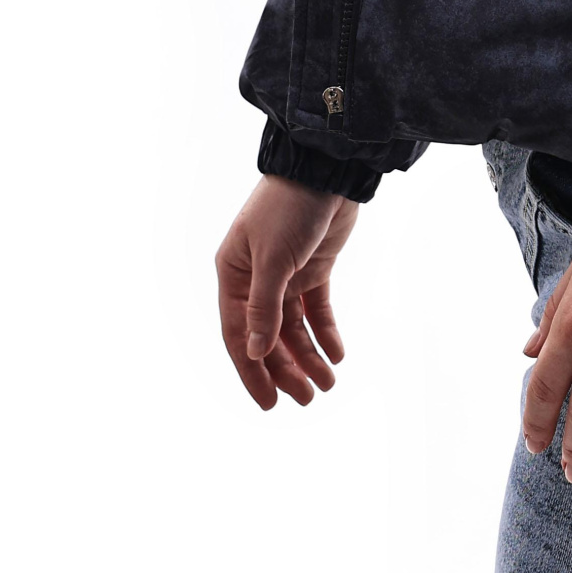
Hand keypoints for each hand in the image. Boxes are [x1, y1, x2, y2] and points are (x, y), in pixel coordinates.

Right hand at [215, 175, 359, 409]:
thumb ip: (263, 307)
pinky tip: (338, 354)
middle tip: (308, 399)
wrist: (326, 169)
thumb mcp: (273, 259)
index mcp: (233, 276)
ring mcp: (285, 274)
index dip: (253, 372)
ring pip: (294, 328)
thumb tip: (254, 353)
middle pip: (267, 337)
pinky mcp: (313, 268)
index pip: (238, 336)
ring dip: (309, 356)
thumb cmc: (289, 208)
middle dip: (286, 370)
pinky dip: (326, 332)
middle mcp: (255, 279)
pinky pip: (316, 310)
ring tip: (328, 384)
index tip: (270, 403)